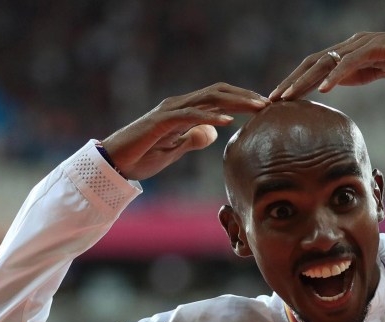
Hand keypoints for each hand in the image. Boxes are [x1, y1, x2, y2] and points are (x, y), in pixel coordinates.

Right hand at [99, 84, 269, 179]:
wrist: (114, 165)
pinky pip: (189, 115)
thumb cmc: (142, 157)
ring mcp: (169, 111)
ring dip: (236, 101)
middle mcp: (178, 105)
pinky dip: (210, 116)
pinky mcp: (160, 123)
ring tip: (257, 107)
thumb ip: (193, 139)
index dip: (242, 100)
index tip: (265, 108)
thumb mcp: (175, 150)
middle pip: (218, 92)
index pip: (219, 98)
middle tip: (270, 103)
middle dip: (246, 96)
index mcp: (184, 111)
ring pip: (208, 98)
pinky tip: (228, 121)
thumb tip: (213, 132)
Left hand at [269, 28, 384, 100]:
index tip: (279, 100)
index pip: (314, 67)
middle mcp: (349, 45)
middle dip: (291, 81)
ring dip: (304, 80)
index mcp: (346, 53)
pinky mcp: (374, 48)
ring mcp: (360, 44)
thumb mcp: (372, 73)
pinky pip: (350, 63)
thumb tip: (332, 86)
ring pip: (325, 61)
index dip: (295, 82)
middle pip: (312, 62)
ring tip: (289, 97)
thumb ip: (352, 76)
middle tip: (272, 100)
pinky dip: (335, 76)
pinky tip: (324, 90)